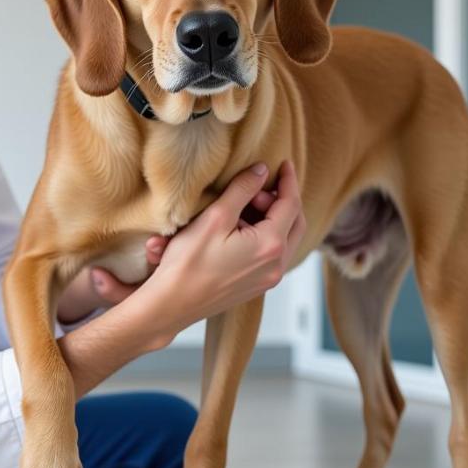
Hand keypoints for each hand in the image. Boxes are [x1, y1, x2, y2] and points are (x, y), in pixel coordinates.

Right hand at [140, 160, 305, 345]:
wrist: (172, 304)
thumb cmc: (188, 263)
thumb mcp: (215, 217)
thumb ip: (242, 190)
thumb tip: (262, 171)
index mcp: (270, 246)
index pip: (291, 205)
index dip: (288, 181)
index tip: (283, 164)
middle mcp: (276, 265)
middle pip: (295, 223)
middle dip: (281, 200)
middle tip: (258, 186)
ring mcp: (268, 279)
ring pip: (284, 239)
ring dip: (273, 218)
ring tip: (245, 206)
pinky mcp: (256, 286)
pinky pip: (272, 253)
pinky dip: (265, 234)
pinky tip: (242, 227)